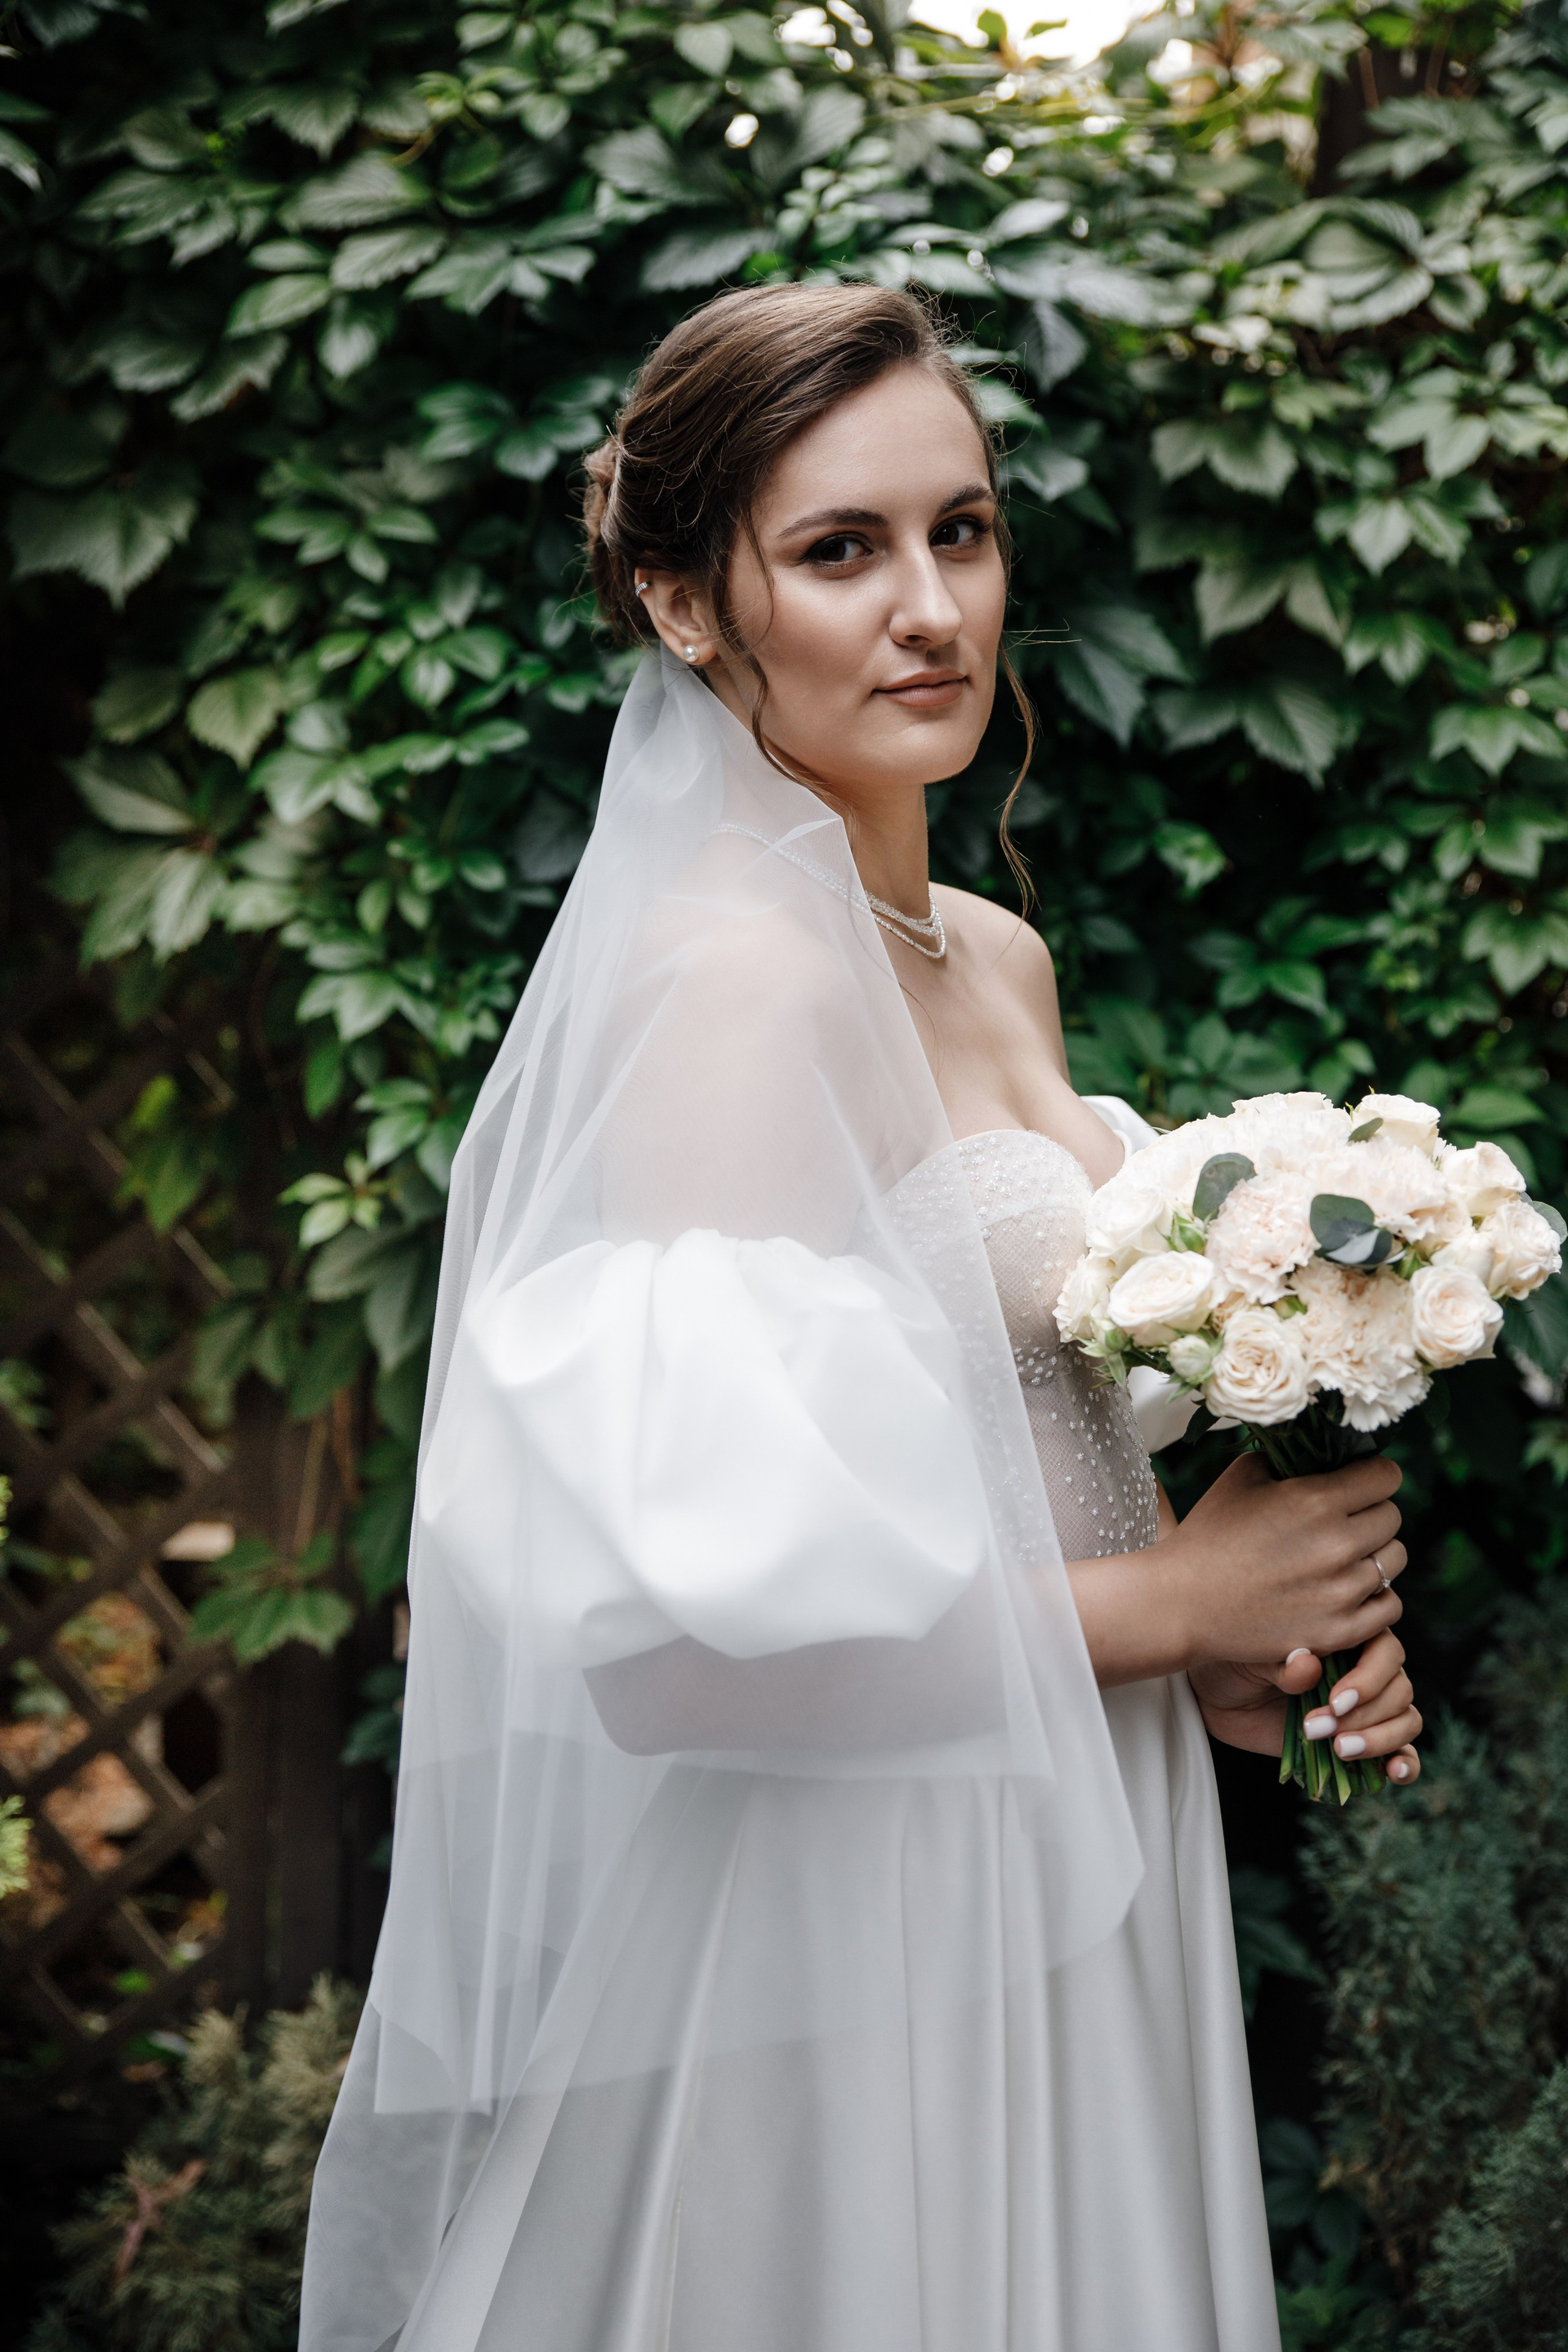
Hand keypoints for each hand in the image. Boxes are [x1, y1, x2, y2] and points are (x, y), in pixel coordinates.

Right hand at [1165, 1451, 1406, 1673]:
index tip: (1358, 1483)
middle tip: (1344, 1522)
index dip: (1373, 1475)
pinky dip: (1375, 1597)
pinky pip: (1390, 1606)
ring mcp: (1342, 1590)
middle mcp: (1338, 1543)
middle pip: (1392, 1517)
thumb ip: (1287, 1458)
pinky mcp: (1340, 1630)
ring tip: (1343, 1558)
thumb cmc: (1209, 1534)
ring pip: (1394, 1560)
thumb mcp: (1241, 1476)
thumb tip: (1320, 1451)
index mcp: (1316, 1498)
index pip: (1386, 1476)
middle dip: (1371, 1513)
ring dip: (1374, 1554)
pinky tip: (1349, 1591)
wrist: (1182, 1602)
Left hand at [1191, 1629, 1421, 1784]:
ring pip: (1405, 1719)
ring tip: (1339, 1750)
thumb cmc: (1237, 1660)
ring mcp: (1368, 1706)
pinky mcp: (1363, 1740)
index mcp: (1349, 1635)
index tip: (1335, 1702)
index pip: (1386, 1651)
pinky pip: (1403, 1753)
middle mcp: (1367, 1668)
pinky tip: (1393, 1774)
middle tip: (1317, 1728)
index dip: (1369, 1680)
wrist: (1217, 1692)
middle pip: (1399, 1689)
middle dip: (1364, 1715)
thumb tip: (1308, 1664)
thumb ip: (1282, 1662)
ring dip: (1379, 1739)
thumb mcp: (1251, 1656)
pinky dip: (1405, 1764)